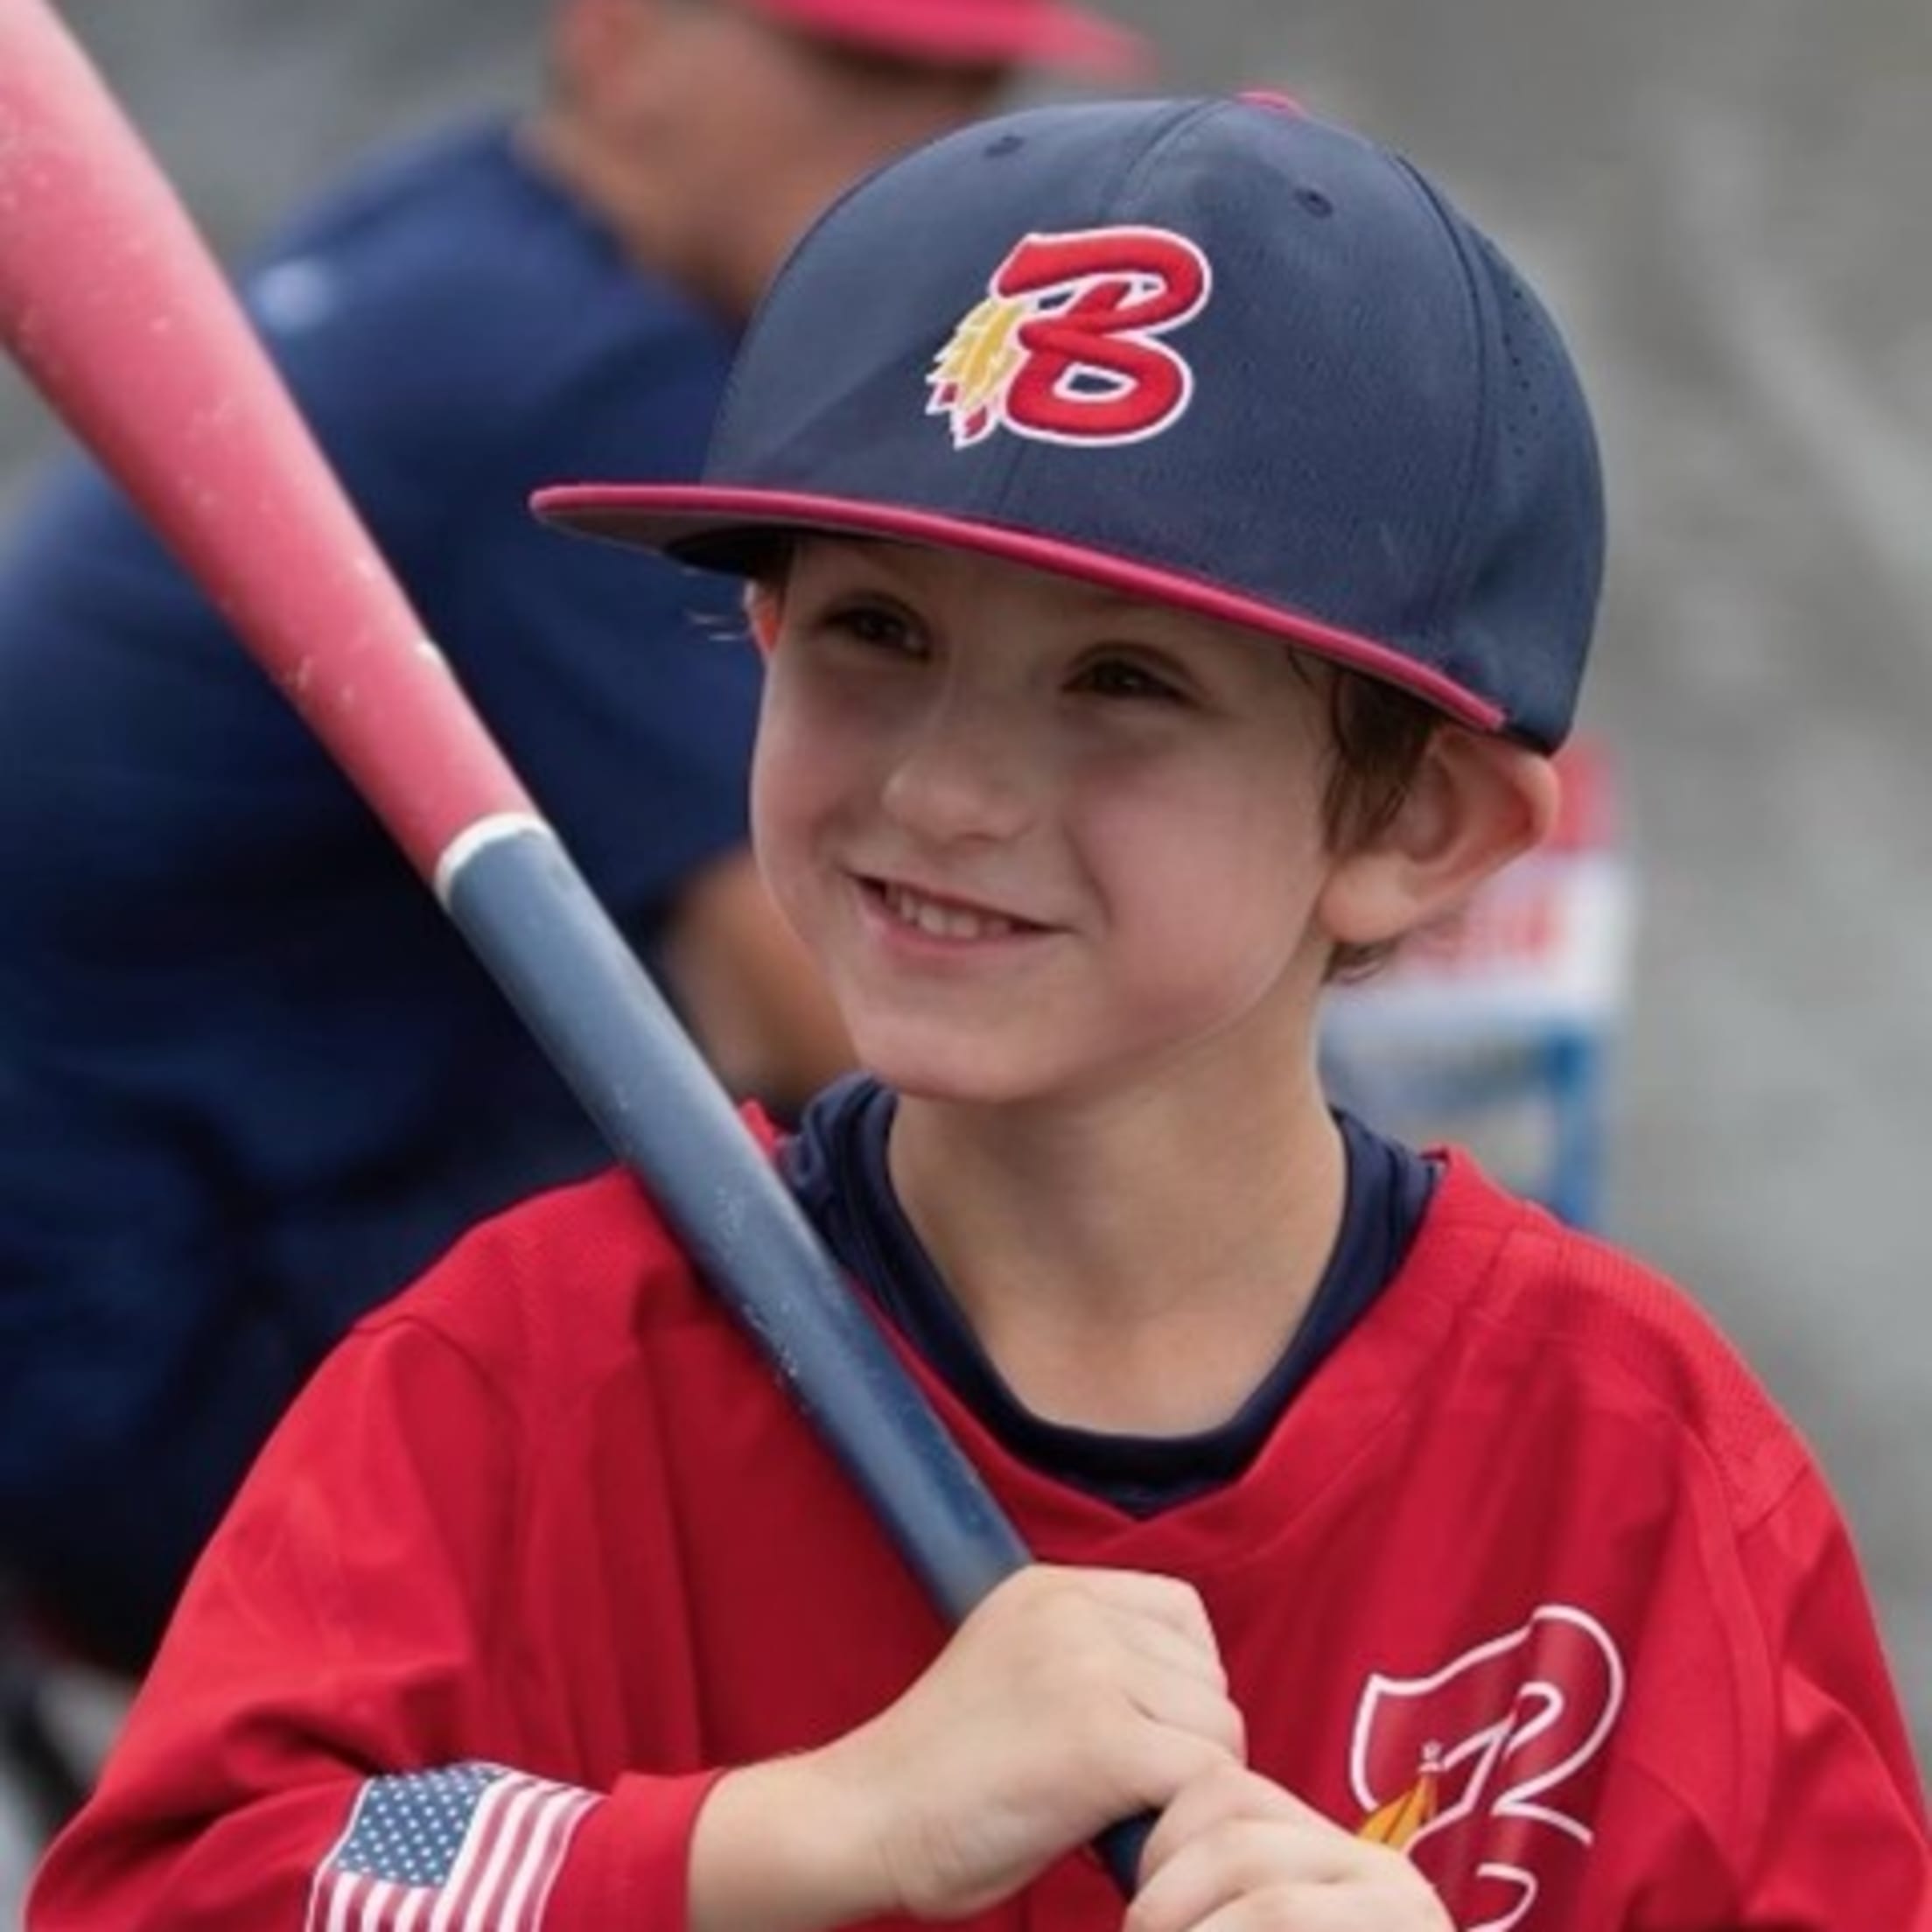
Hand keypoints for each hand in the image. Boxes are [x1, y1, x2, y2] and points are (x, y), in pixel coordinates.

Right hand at [691, 1564, 1243, 1930]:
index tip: (1147, 1733)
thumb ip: (1091, 1655)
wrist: (864, 1818)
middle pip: (1208, 1677)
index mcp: (1051, 1587)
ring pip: (1217, 1728)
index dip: (1183, 1682)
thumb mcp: (1017, 1666)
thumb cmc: (942, 1773)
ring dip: (1188, 1785)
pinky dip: (1179, 1822)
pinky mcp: (1099, 1742)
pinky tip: (1121, 1840)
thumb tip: (1189, 1703)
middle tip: (1129, 1790)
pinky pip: (1201, 1778)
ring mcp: (1088, 1670)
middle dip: (1188, 1739)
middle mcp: (1075, 1611)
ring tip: (1120, 1813)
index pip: (1181, 1613)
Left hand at [1128, 1762, 1454, 1931]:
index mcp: (1333, 1864)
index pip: (1223, 1789)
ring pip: (1245, 1860)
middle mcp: (1374, 1869)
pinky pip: (1277, 1910)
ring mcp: (1398, 1902)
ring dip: (1177, 1917)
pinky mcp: (1404, 1928)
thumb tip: (1130, 1886)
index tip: (1135, 1907)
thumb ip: (1224, 1910)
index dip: (1160, 1835)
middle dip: (1161, 1879)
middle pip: (1228, 1810)